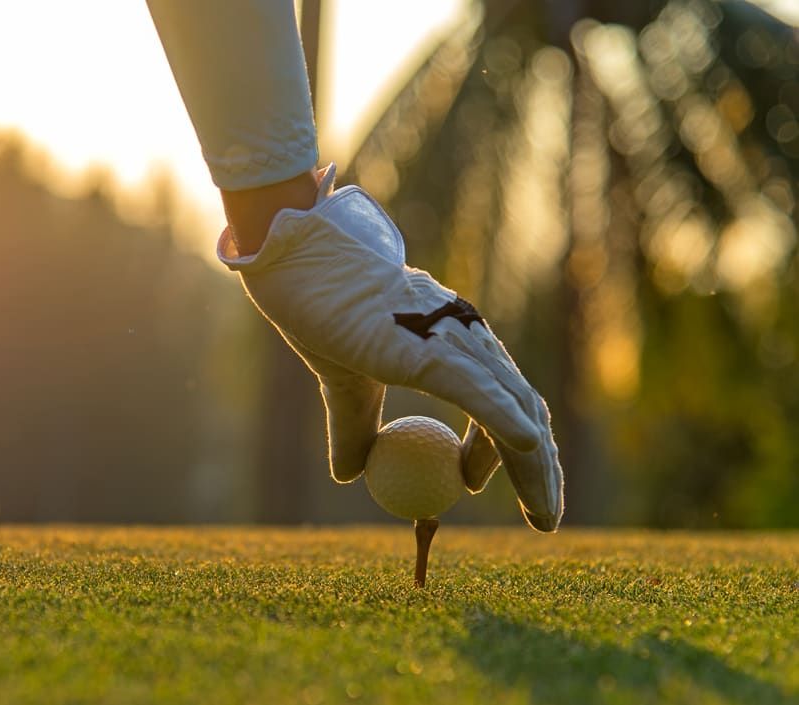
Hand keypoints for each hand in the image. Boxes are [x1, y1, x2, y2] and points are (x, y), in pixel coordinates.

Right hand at [218, 165, 562, 530]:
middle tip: (543, 520)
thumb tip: (349, 475)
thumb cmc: (321, 311)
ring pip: (514, 412)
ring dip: (535, 469)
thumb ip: (353, 427)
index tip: (470, 485)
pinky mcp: (434, 350)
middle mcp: (468, 339)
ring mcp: (457, 342)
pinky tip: (527, 450)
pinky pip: (481, 394)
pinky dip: (506, 425)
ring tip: (543, 517)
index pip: (502, 402)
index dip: (502, 452)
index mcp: (452, 343)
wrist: (301, 264)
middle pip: (524, 412)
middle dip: (541, 471)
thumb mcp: (343, 383)